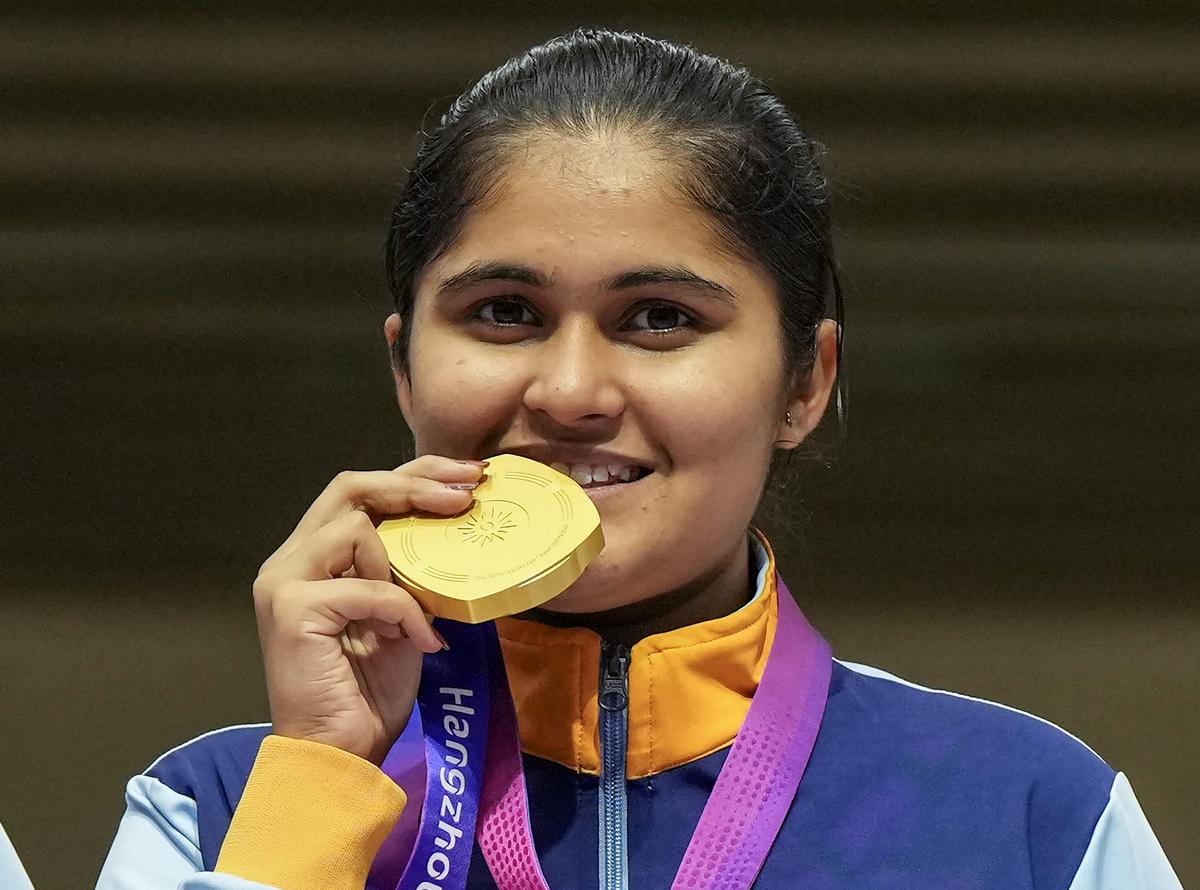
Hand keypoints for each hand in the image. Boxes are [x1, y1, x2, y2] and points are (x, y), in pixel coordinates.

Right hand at [252, 455, 486, 764]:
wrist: (339, 754)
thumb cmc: (370, 690)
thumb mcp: (400, 614)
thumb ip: (406, 569)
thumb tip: (455, 523)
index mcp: (313, 558)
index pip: (359, 491)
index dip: (414, 475)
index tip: (469, 477)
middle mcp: (290, 561)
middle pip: (349, 487)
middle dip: (415, 483)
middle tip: (467, 494)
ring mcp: (284, 583)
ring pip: (354, 526)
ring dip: (402, 561)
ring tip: (422, 605)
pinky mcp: (293, 610)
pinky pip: (367, 587)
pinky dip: (404, 610)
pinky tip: (421, 641)